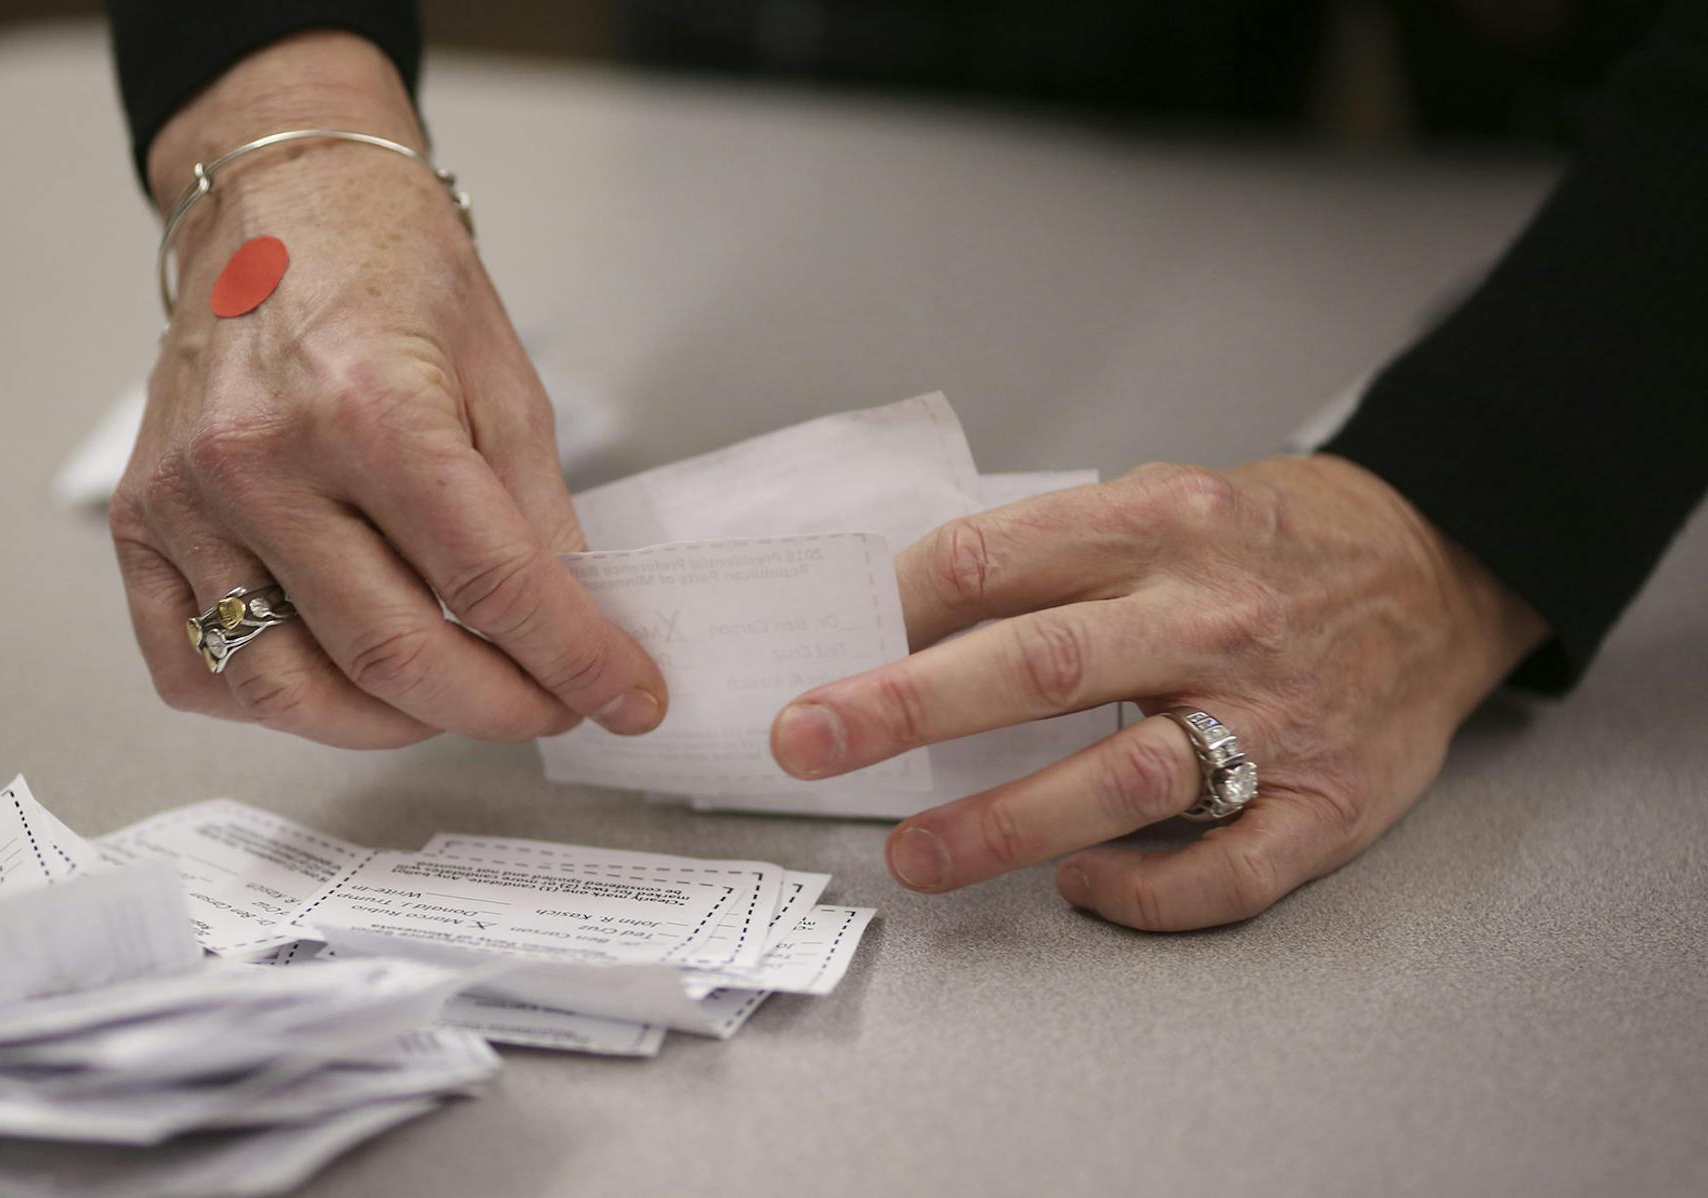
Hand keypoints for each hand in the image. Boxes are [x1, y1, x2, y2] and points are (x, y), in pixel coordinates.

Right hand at [110, 34, 666, 746]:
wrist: (278, 202)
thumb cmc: (391, 272)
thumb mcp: (504, 377)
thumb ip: (535, 513)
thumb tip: (573, 627)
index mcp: (369, 410)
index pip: (490, 583)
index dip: (573, 658)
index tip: (624, 697)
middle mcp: (262, 462)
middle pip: (391, 653)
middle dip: (496, 706)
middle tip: (549, 705)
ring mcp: (188, 500)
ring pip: (287, 687)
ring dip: (390, 725)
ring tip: (450, 700)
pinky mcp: (140, 523)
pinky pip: (190, 669)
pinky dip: (273, 703)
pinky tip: (336, 679)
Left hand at [768, 455, 1548, 929]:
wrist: (1442, 569)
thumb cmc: (1271, 542)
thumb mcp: (1161, 500)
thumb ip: (1047, 550)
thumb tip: (900, 615)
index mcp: (1161, 524)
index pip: (994, 559)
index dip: (893, 604)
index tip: (821, 646)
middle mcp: (1212, 617)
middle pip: (1040, 664)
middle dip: (906, 707)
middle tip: (808, 742)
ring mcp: (1275, 715)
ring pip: (1124, 778)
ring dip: (1004, 823)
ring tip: (911, 856)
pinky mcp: (1326, 802)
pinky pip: (1228, 869)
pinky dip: (1144, 890)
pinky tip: (1077, 890)